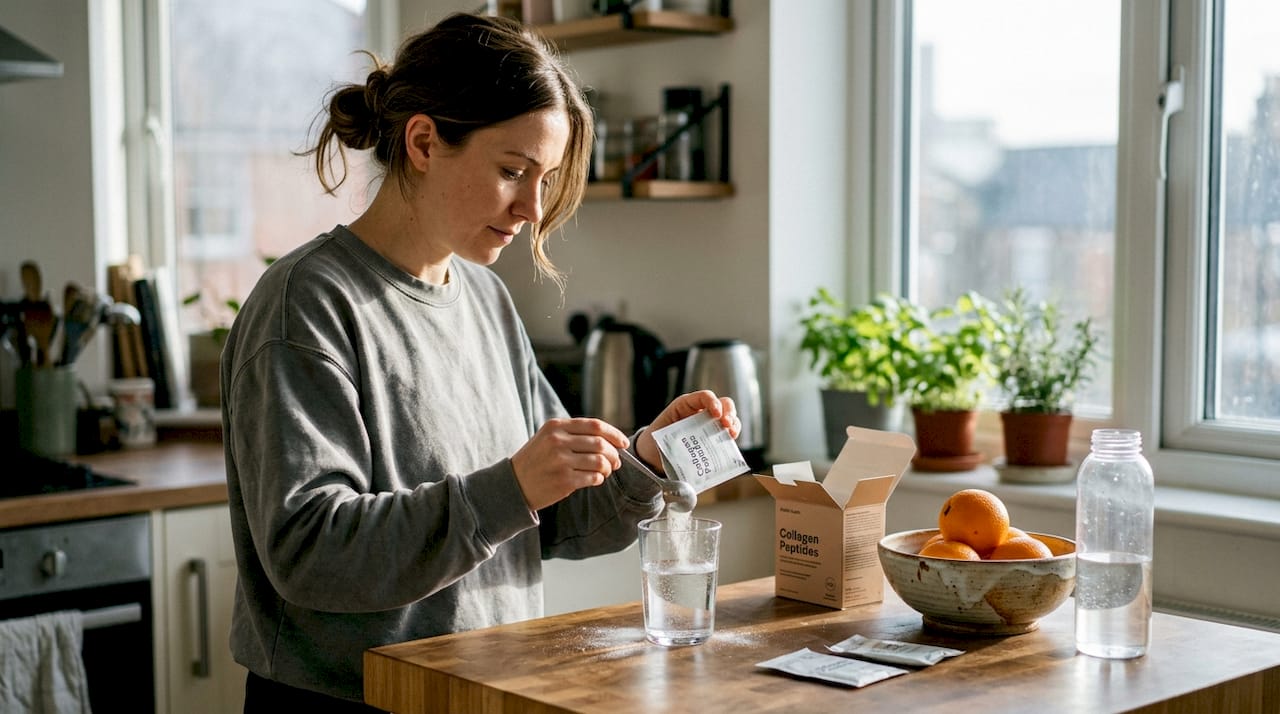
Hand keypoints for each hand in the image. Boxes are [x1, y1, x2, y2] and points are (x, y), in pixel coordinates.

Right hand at [511, 417, 629, 510]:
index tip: (624, 443)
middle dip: (614, 453)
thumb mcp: (548, 437)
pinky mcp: (564, 480)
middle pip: (600, 443)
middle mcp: (558, 441)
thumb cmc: (536, 460)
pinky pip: (593, 478)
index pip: (595, 426)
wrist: (513, 484)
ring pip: (599, 461)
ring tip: (606, 471)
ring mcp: (561, 461)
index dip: (614, 434)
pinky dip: (599, 479)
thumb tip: (609, 439)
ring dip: (608, 468)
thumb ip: (574, 433)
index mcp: (556, 426)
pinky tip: (595, 479)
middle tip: (616, 462)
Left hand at [635, 390, 739, 470]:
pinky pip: (727, 435)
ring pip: (729, 418)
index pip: (705, 397)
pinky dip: (731, 437)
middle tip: (727, 424)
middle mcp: (700, 412)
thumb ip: (674, 440)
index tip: (715, 414)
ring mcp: (708, 425)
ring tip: (731, 434)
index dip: (713, 402)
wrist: (652, 455)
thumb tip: (687, 452)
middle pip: (723, 404)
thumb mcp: (661, 436)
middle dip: (728, 412)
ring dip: (734, 424)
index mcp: (686, 405)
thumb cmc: (655, 442)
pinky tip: (730, 442)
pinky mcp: (713, 438)